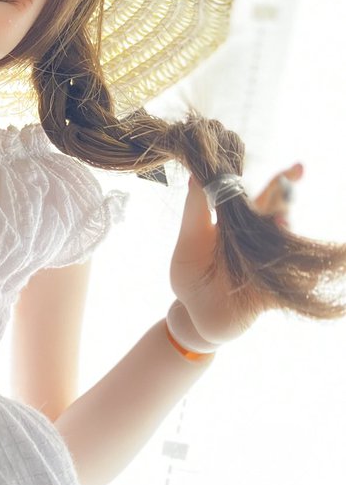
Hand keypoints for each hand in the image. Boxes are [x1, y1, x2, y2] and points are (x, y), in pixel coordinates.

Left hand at [169, 163, 301, 345]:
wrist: (194, 317)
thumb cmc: (190, 276)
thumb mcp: (188, 242)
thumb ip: (195, 211)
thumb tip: (194, 173)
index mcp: (239, 220)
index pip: (257, 194)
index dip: (274, 178)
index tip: (292, 167)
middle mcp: (260, 237)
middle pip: (279, 210)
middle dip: (286, 193)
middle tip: (295, 171)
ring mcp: (270, 262)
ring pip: (285, 240)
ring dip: (284, 227)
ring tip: (280, 218)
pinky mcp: (275, 290)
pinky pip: (292, 279)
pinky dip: (292, 271)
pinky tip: (287, 260)